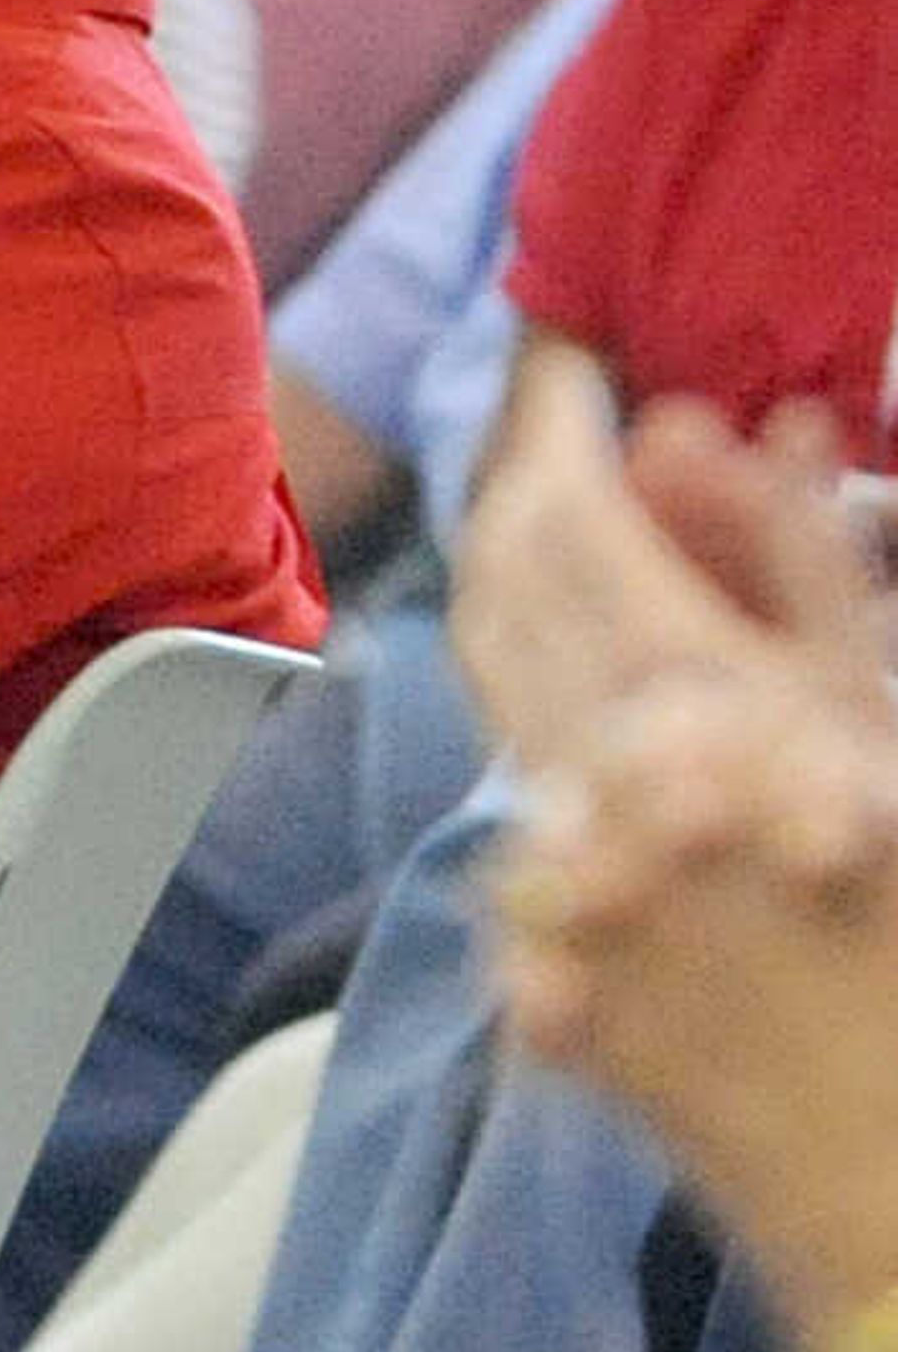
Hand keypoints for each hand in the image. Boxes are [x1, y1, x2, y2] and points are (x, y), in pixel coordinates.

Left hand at [468, 388, 897, 1329]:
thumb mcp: (896, 729)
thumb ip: (808, 576)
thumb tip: (722, 435)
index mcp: (700, 719)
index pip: (571, 527)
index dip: (561, 430)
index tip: (573, 372)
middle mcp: (593, 794)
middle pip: (498, 598)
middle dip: (520, 501)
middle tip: (560, 442)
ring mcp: (552, 892)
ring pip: (495, 703)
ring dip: (523, 612)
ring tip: (580, 558)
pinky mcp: (533, 978)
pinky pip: (519, 825)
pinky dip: (557, 753)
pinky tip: (613, 733)